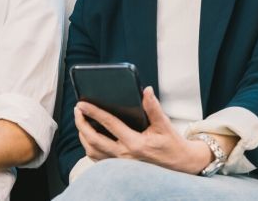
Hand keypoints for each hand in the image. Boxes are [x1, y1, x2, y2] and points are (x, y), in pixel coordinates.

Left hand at [73, 87, 212, 173]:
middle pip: (93, 140)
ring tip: (80, 121)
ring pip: (92, 151)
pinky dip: (89, 147)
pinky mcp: (118, 168)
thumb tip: (146, 90)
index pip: (109, 124)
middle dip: (81, 124)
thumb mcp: (165, 125)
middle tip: (77, 110)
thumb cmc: (172, 144)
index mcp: (135, 143)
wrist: (180, 163)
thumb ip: (153, 108)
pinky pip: (97, 158)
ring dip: (83, 136)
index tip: (81, 104)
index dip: (94, 112)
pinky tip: (88, 136)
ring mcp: (120, 164)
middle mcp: (125, 155)